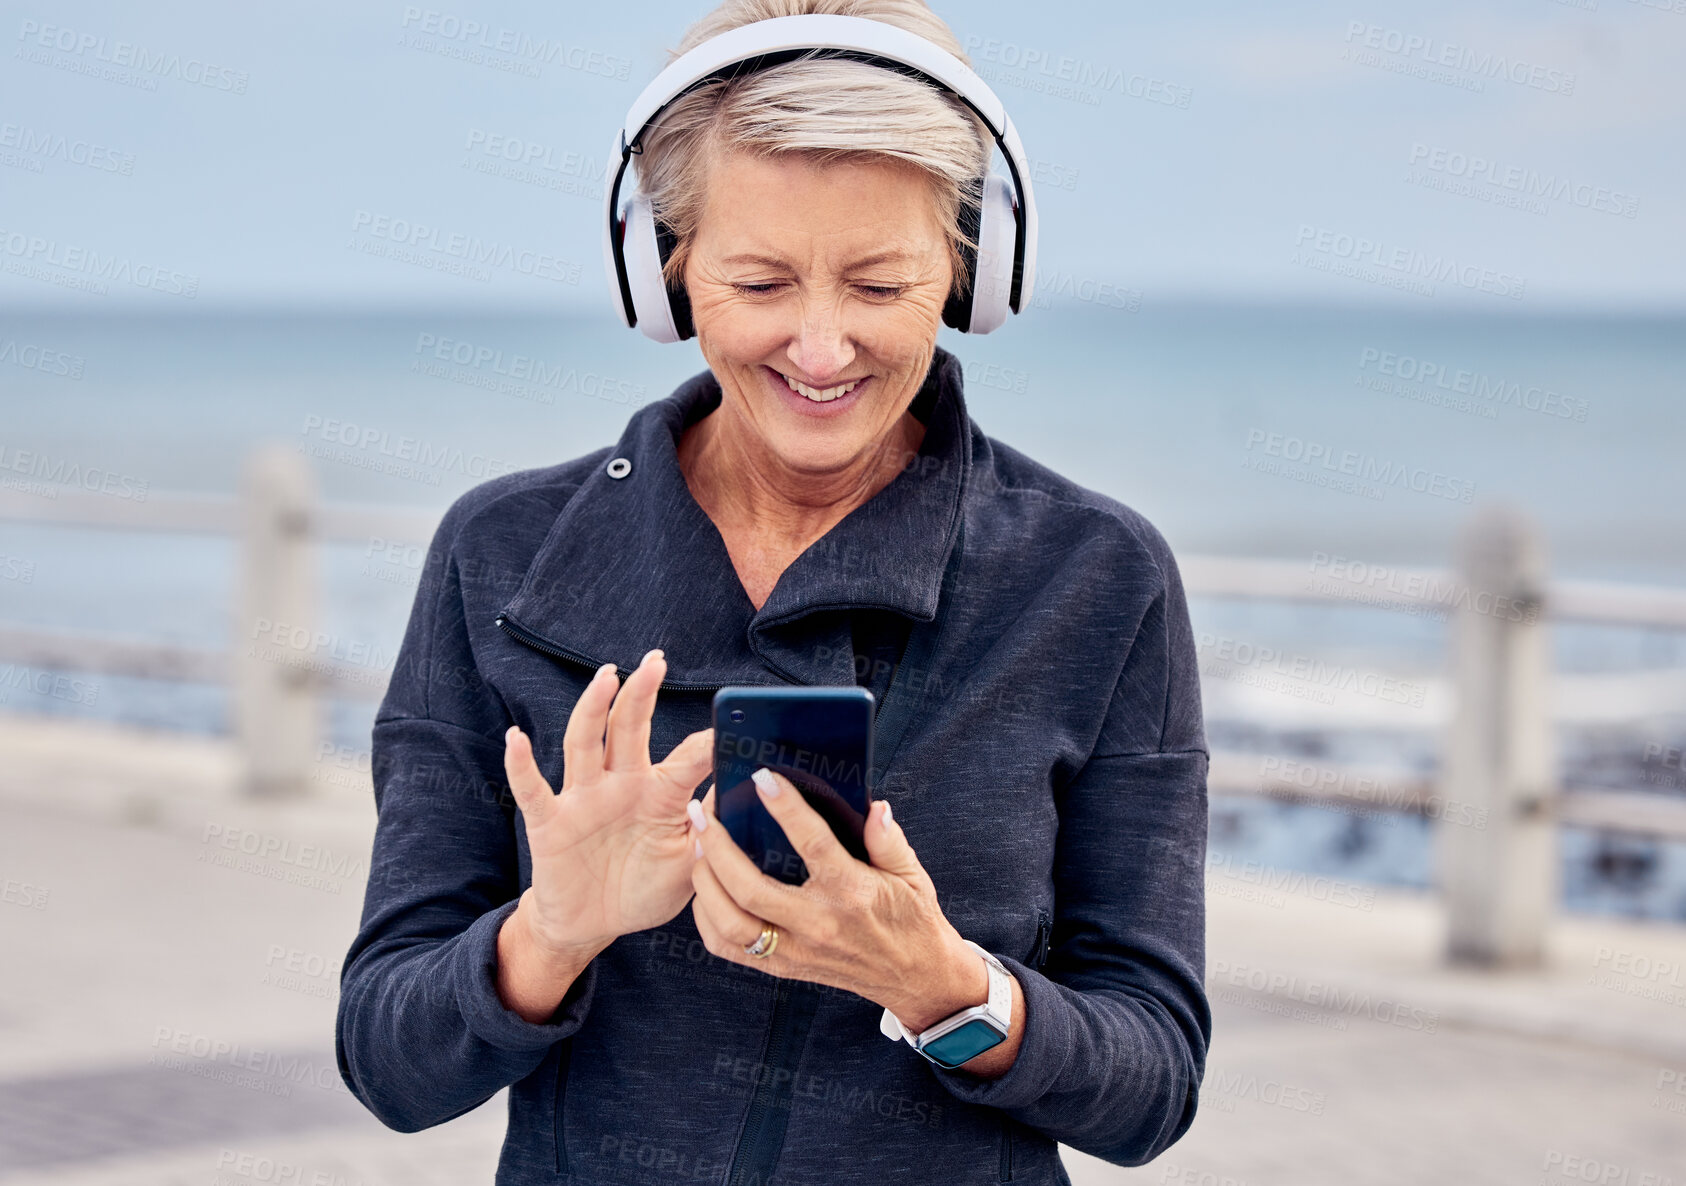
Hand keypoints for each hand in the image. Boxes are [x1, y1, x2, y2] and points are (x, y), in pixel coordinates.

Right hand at [502, 649, 712, 961]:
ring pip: (586, 744)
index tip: (729, 722)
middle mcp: (621, 785)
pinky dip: (522, 764)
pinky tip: (516, 737)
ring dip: (593, 710)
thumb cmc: (643, 889)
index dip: (707, 743)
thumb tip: (742, 802)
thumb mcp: (687, 866)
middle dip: (642, 693)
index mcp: (659, 794)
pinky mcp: (550, 823)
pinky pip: (533, 789)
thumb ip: (710, 836)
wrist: (592, 924)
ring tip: (606, 677)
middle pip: (630, 729)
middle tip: (656, 660)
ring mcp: (583, 800)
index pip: (686, 758)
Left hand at [687, 768, 986, 1032]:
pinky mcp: (783, 968)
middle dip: (717, 847)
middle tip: (700, 813)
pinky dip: (707, 919)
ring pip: (730, 923)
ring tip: (696, 847)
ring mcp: (795, 951)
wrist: (913, 976)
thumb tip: (874, 806)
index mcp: (851, 892)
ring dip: (704, 883)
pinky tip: (705, 890)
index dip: (785, 808)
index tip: (762, 778)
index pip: (812, 844)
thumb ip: (888, 838)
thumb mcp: (911, 874)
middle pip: (750, 888)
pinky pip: (729, 949)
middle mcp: (817, 924)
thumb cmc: (910, 919)